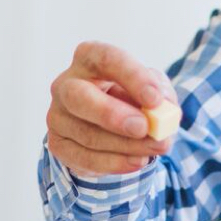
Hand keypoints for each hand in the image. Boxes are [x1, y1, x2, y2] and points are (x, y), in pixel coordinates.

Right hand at [46, 41, 174, 177]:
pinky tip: (136, 161)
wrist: (111, 126)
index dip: (132, 77)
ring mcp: (57, 116)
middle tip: (143, 127)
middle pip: (78, 96)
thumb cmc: (131, 98)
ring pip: (87, 134)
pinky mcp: (58, 144)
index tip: (155, 99)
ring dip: (126, 145)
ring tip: (155, 148)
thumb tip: (163, 110)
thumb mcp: (151, 88)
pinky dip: (114, 163)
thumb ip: (161, 94)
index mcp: (89, 58)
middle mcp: (66, 84)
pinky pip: (84, 158)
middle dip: (111, 114)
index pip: (106, 59)